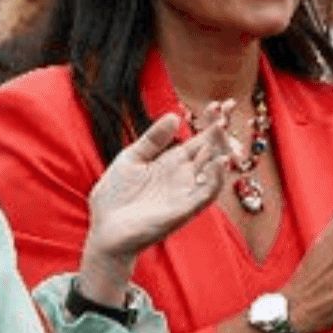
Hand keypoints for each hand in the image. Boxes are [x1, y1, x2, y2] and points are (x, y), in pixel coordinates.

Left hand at [78, 106, 233, 303]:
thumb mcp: (131, 158)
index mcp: (172, 162)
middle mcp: (184, 176)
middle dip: (222, 132)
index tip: (220, 104)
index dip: (211, 122)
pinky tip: (219, 161)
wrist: (104, 228)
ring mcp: (186, 193)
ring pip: (215, 171)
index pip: (199, 139)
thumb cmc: (115, 197)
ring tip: (223, 130)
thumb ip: (153, 139)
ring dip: (222, 150)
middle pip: (212, 151)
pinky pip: (207, 193)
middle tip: (228, 112)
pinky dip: (216, 178)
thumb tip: (174, 115)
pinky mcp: (184, 210)